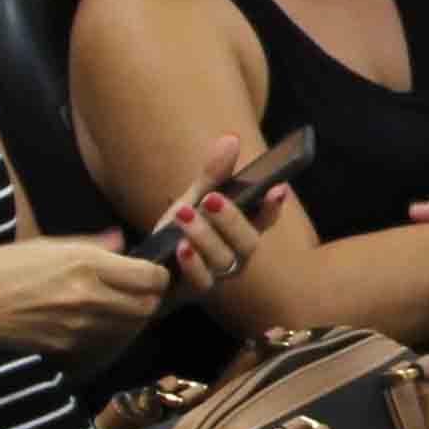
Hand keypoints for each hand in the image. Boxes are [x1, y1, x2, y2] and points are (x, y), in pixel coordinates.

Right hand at [0, 232, 173, 358]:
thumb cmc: (1, 268)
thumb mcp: (45, 244)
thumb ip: (90, 245)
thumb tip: (120, 242)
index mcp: (87, 264)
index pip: (150, 277)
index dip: (157, 274)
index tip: (150, 270)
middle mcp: (91, 297)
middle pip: (148, 306)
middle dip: (149, 297)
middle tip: (138, 288)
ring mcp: (82, 326)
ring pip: (130, 326)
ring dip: (131, 316)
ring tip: (116, 303)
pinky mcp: (70, 347)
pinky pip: (104, 340)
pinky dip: (108, 332)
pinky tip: (92, 320)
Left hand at [145, 134, 279, 298]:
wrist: (150, 265)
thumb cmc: (179, 231)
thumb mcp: (193, 198)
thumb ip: (212, 175)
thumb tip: (231, 138)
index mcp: (242, 229)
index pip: (266, 218)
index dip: (273, 206)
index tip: (278, 188)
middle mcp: (237, 254)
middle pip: (248, 242)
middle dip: (232, 219)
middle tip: (212, 198)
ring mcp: (219, 274)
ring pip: (223, 259)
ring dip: (205, 235)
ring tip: (184, 214)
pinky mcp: (197, 290)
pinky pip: (201, 281)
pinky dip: (192, 263)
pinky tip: (180, 246)